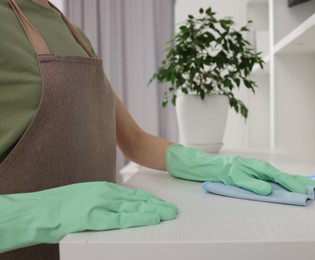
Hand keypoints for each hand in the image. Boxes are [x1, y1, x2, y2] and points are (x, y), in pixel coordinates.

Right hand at [0, 182, 177, 252]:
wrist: (40, 210)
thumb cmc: (61, 206)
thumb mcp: (87, 195)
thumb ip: (103, 198)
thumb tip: (118, 203)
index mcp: (104, 189)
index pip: (133, 195)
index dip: (150, 200)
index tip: (162, 203)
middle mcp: (105, 194)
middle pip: (138, 200)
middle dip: (157, 205)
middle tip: (172, 209)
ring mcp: (100, 205)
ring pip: (134, 208)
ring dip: (153, 211)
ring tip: (168, 214)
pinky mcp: (94, 217)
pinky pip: (121, 218)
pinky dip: (138, 218)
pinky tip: (151, 218)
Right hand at [167, 144, 314, 195]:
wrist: (194, 163)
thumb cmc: (216, 171)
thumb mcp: (236, 177)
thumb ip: (252, 182)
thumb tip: (270, 191)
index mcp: (251, 166)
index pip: (275, 174)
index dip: (292, 180)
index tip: (309, 187)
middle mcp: (248, 164)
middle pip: (274, 173)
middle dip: (292, 181)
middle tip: (310, 190)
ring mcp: (237, 166)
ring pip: (262, 174)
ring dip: (280, 182)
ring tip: (296, 190)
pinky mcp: (226, 171)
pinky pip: (242, 179)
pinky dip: (254, 184)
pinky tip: (265, 191)